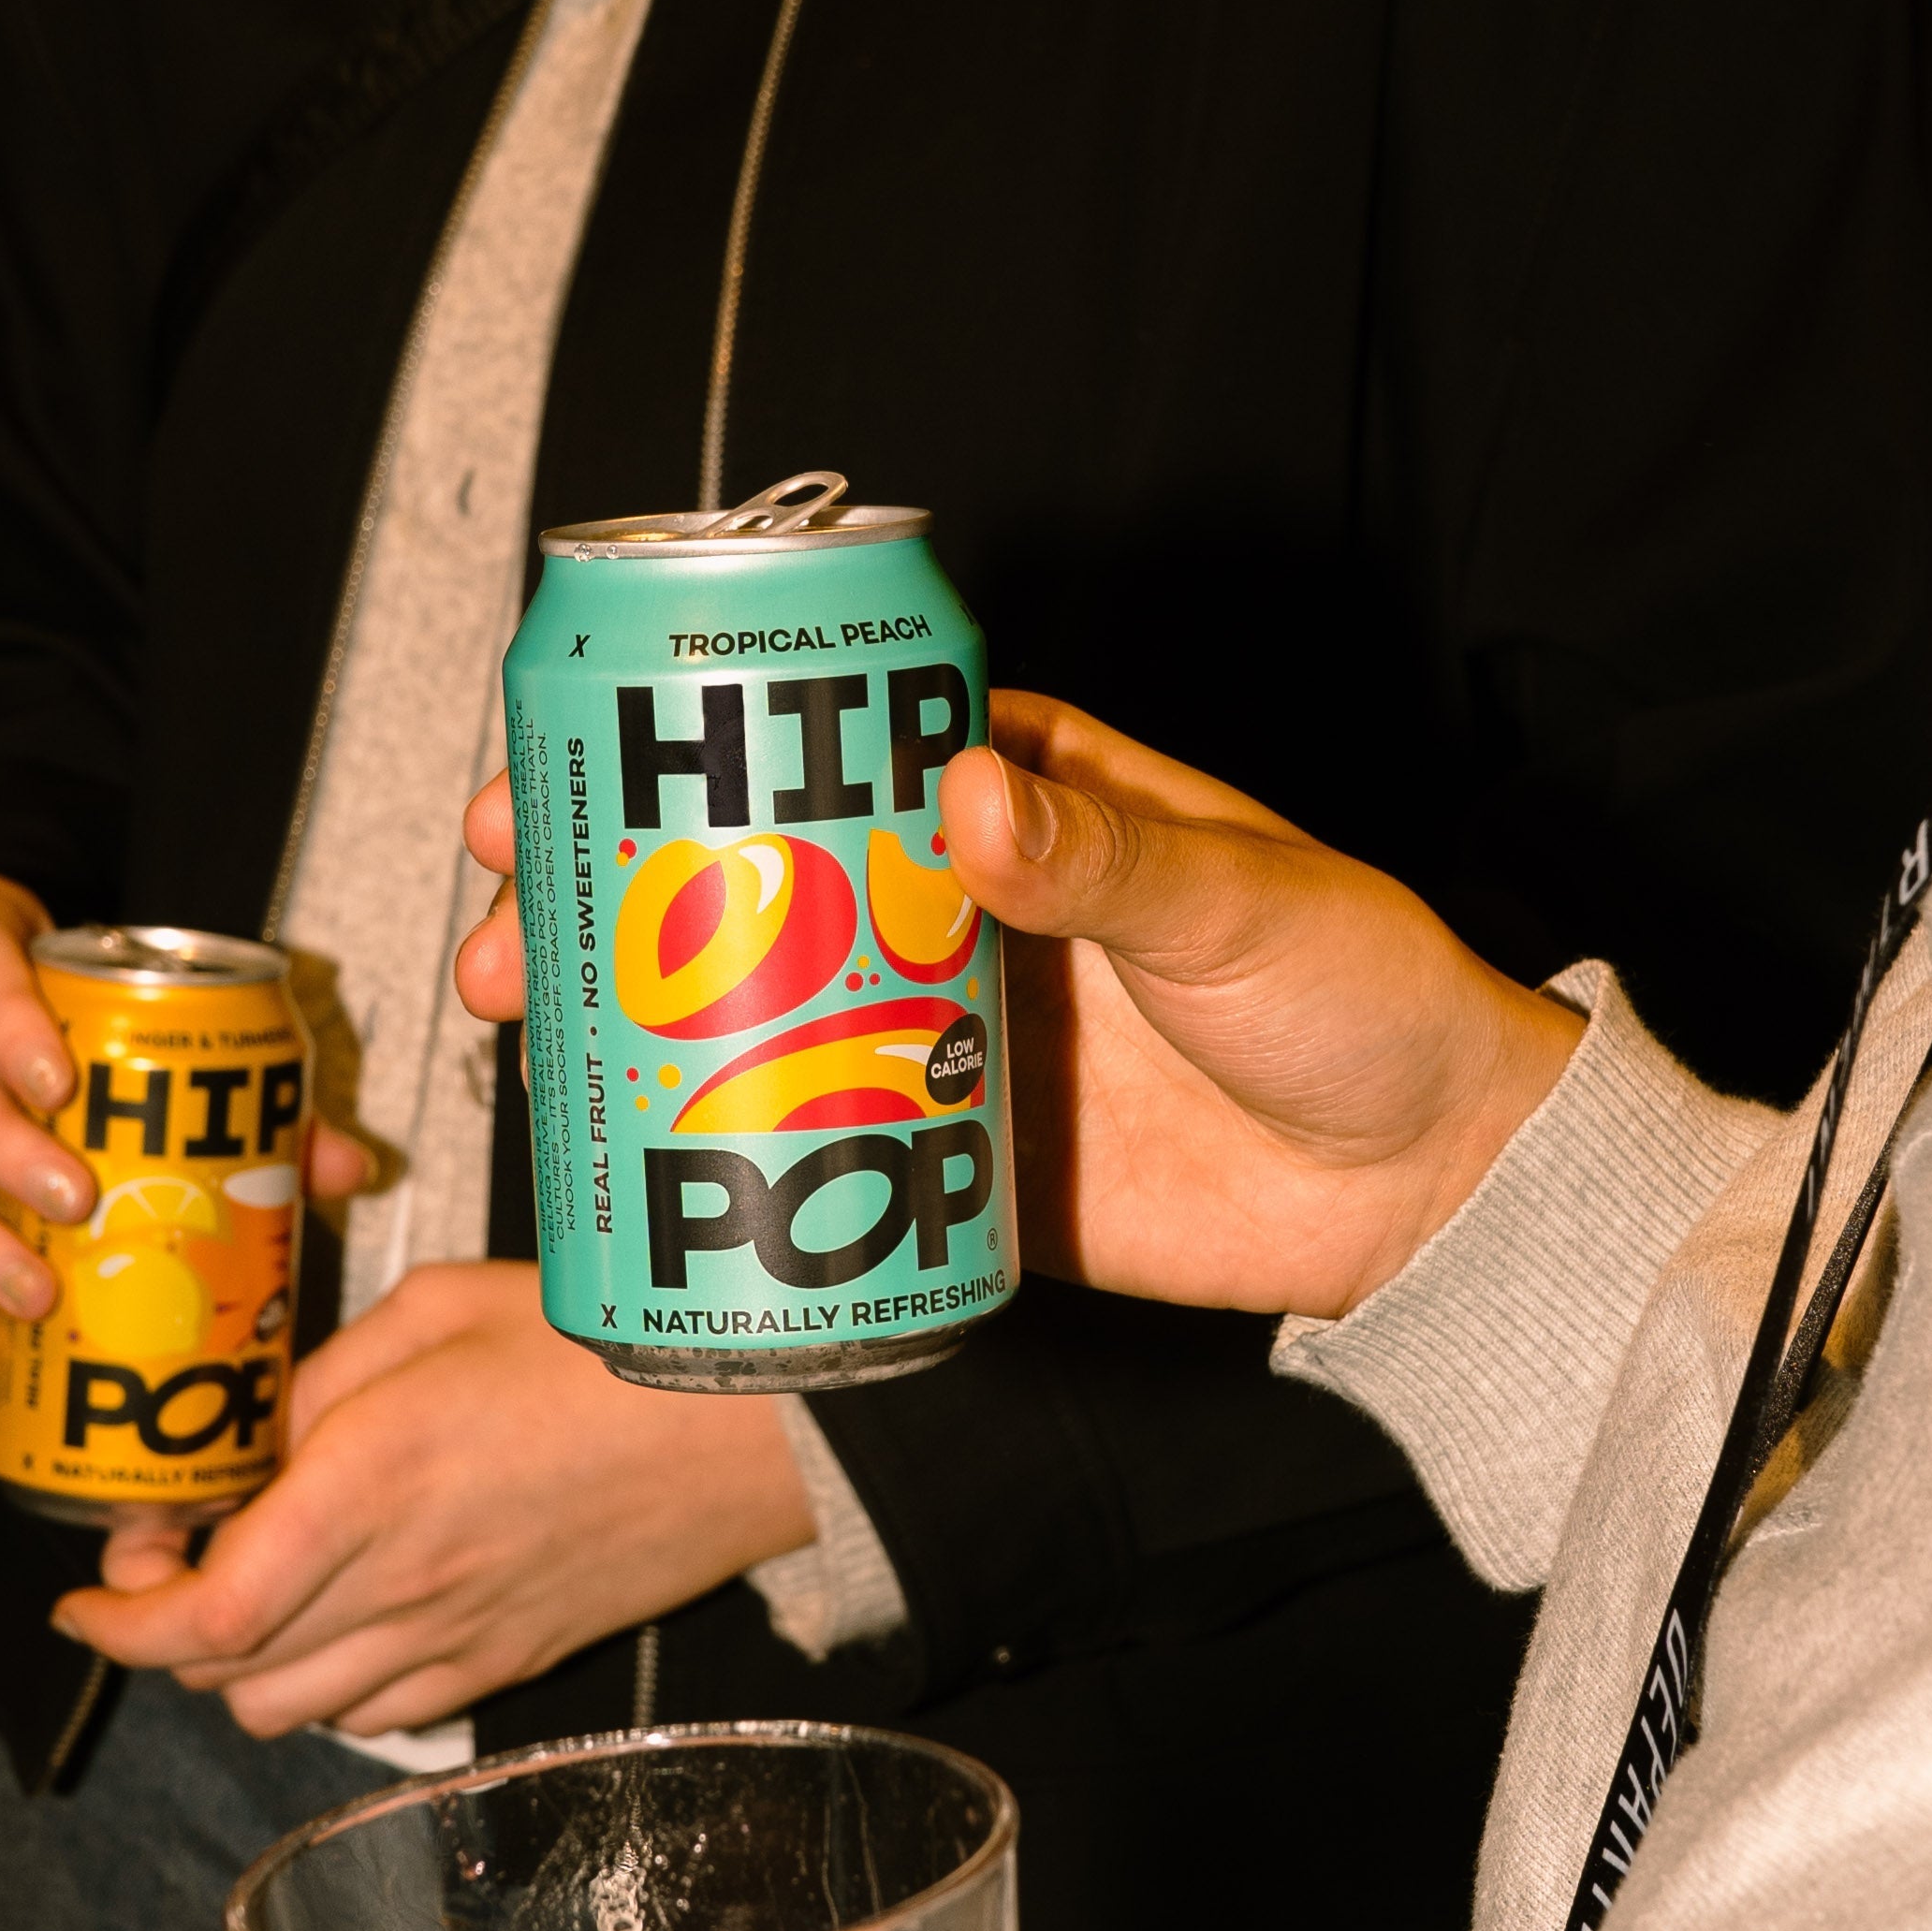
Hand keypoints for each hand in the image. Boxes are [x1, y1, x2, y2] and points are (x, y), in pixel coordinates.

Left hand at [53, 1260, 815, 1737]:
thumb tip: (258, 1436)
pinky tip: (347, 1615)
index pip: (199, 1616)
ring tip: (253, 1590)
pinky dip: (328, 1684)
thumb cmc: (602, 1343)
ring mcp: (457, 1639)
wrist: (747, 1420)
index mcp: (367, 1486)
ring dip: (240, 1666)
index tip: (85, 1593)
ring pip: (289, 1712)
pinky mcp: (507, 1664)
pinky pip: (377, 1713)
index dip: (115, 1623)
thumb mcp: (435, 1310)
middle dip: (164, 1632)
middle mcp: (400, 1586)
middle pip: (225, 1677)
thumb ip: (322, 1379)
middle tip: (169, 1559)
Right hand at [453, 701, 1577, 1320]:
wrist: (1425, 1191)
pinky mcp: (947, 1162)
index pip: (814, 739)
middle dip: (608, 896)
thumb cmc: (1361, 996)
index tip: (567, 761)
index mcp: (1013, 796)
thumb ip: (1102, 859)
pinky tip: (627, 1163)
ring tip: (532, 1036)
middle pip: (741, 881)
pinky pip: (809, 1155)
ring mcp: (934, 1036)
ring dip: (633, 1023)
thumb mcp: (1238, 906)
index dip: (676, 744)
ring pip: (747, 1014)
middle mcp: (950, 907)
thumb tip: (958, 798)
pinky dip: (716, 1158)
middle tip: (506, 928)